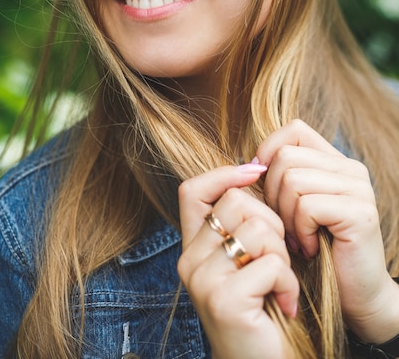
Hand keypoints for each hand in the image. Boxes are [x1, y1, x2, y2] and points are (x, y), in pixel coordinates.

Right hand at [177, 164, 298, 358]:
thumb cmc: (262, 307)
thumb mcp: (246, 258)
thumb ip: (242, 221)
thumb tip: (255, 169)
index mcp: (193, 247)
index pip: (191, 189)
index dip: (224, 174)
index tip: (256, 173)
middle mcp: (189, 261)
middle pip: (236, 202)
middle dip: (271, 223)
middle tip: (277, 257)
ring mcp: (203, 280)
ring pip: (257, 229)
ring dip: (282, 255)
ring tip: (279, 282)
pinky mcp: (224, 300)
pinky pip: (270, 264)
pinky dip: (288, 282)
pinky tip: (284, 303)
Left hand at [256, 119, 398, 342]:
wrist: (355, 297)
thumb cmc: (316, 251)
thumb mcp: (292, 208)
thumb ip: (280, 178)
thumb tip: (250, 163)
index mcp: (334, 161)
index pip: (294, 130)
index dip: (270, 151)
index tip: (263, 184)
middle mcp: (350, 169)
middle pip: (286, 156)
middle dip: (272, 193)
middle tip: (284, 224)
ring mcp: (358, 188)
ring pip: (292, 180)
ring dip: (285, 216)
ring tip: (298, 238)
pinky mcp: (359, 212)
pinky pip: (307, 206)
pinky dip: (300, 231)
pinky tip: (310, 248)